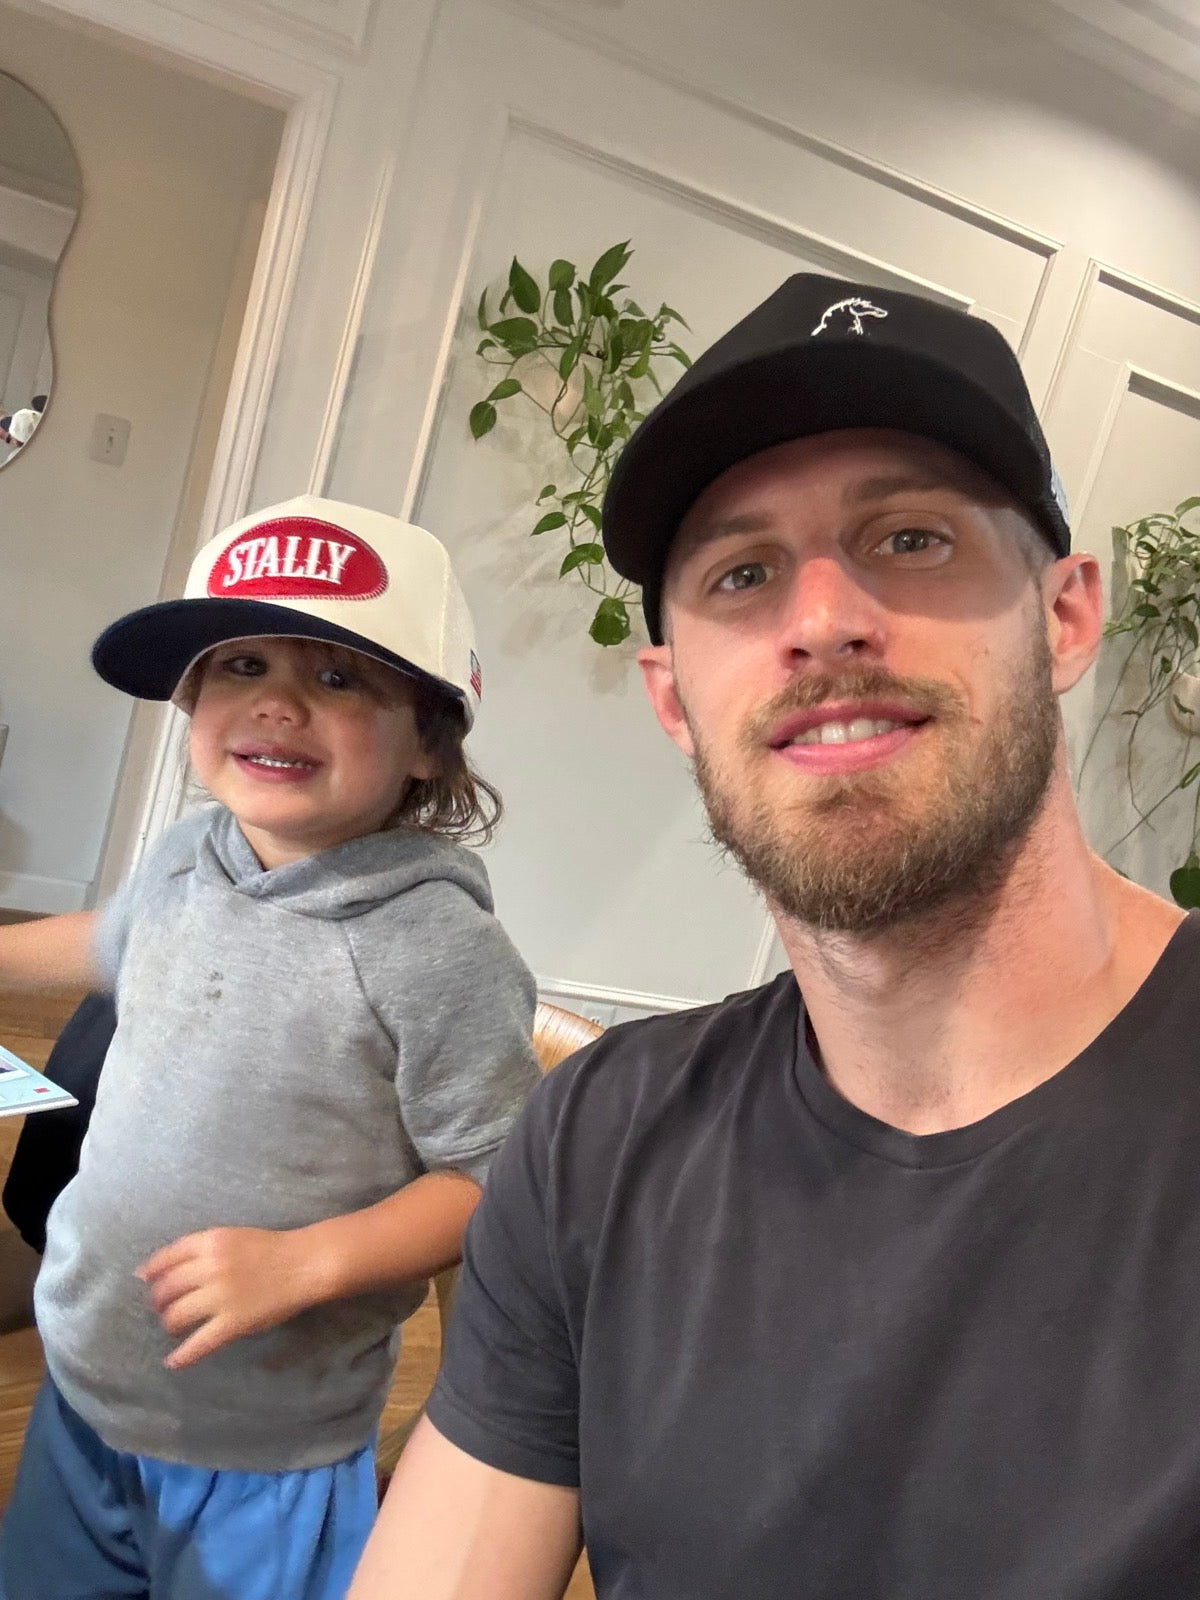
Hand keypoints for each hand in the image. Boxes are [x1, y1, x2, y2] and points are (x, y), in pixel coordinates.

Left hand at [137, 1227, 318, 1369]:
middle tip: (162, 1306)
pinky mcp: (232, 1323)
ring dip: (170, 1323)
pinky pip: (199, 1343)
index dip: (152, 1269)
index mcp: (211, 1242)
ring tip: (173, 1326)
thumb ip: (203, 1248)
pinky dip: (183, 1355)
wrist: (304, 1264)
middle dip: (159, 1300)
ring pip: (177, 1315)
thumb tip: (167, 1266)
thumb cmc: (271, 1248)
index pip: (168, 1256)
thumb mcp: (234, 1236)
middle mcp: (210, 1268)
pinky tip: (173, 1362)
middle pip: (167, 1288)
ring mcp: (220, 1297)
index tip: (142, 1278)